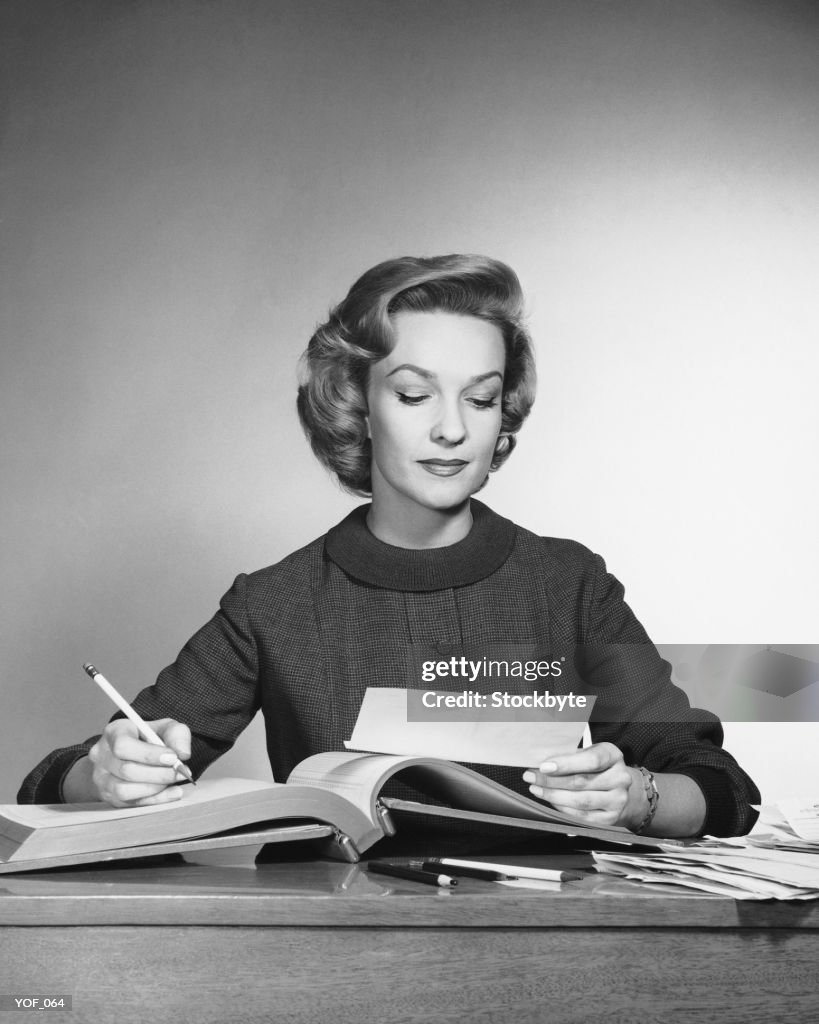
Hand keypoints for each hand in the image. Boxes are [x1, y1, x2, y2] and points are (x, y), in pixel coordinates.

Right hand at [87, 718, 192, 806]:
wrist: (132, 753)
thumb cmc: (149, 738)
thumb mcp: (165, 728)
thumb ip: (177, 735)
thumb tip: (182, 754)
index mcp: (114, 732)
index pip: (123, 745)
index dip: (149, 754)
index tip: (173, 757)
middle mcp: (102, 755)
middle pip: (126, 770)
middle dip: (158, 773)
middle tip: (180, 771)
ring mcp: (101, 778)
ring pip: (124, 790)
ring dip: (155, 788)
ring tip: (174, 780)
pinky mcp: (108, 796)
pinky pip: (130, 804)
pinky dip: (155, 800)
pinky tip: (173, 792)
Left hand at [522, 742, 644, 828]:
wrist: (622, 791)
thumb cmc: (598, 768)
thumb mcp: (588, 754)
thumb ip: (569, 756)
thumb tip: (540, 761)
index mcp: (613, 755)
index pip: (592, 760)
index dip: (566, 764)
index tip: (544, 766)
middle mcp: (620, 778)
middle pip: (582, 781)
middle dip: (551, 780)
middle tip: (531, 776)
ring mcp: (618, 800)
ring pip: (580, 801)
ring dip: (553, 796)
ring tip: (536, 789)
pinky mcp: (610, 819)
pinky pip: (582, 816)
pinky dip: (563, 809)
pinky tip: (551, 801)